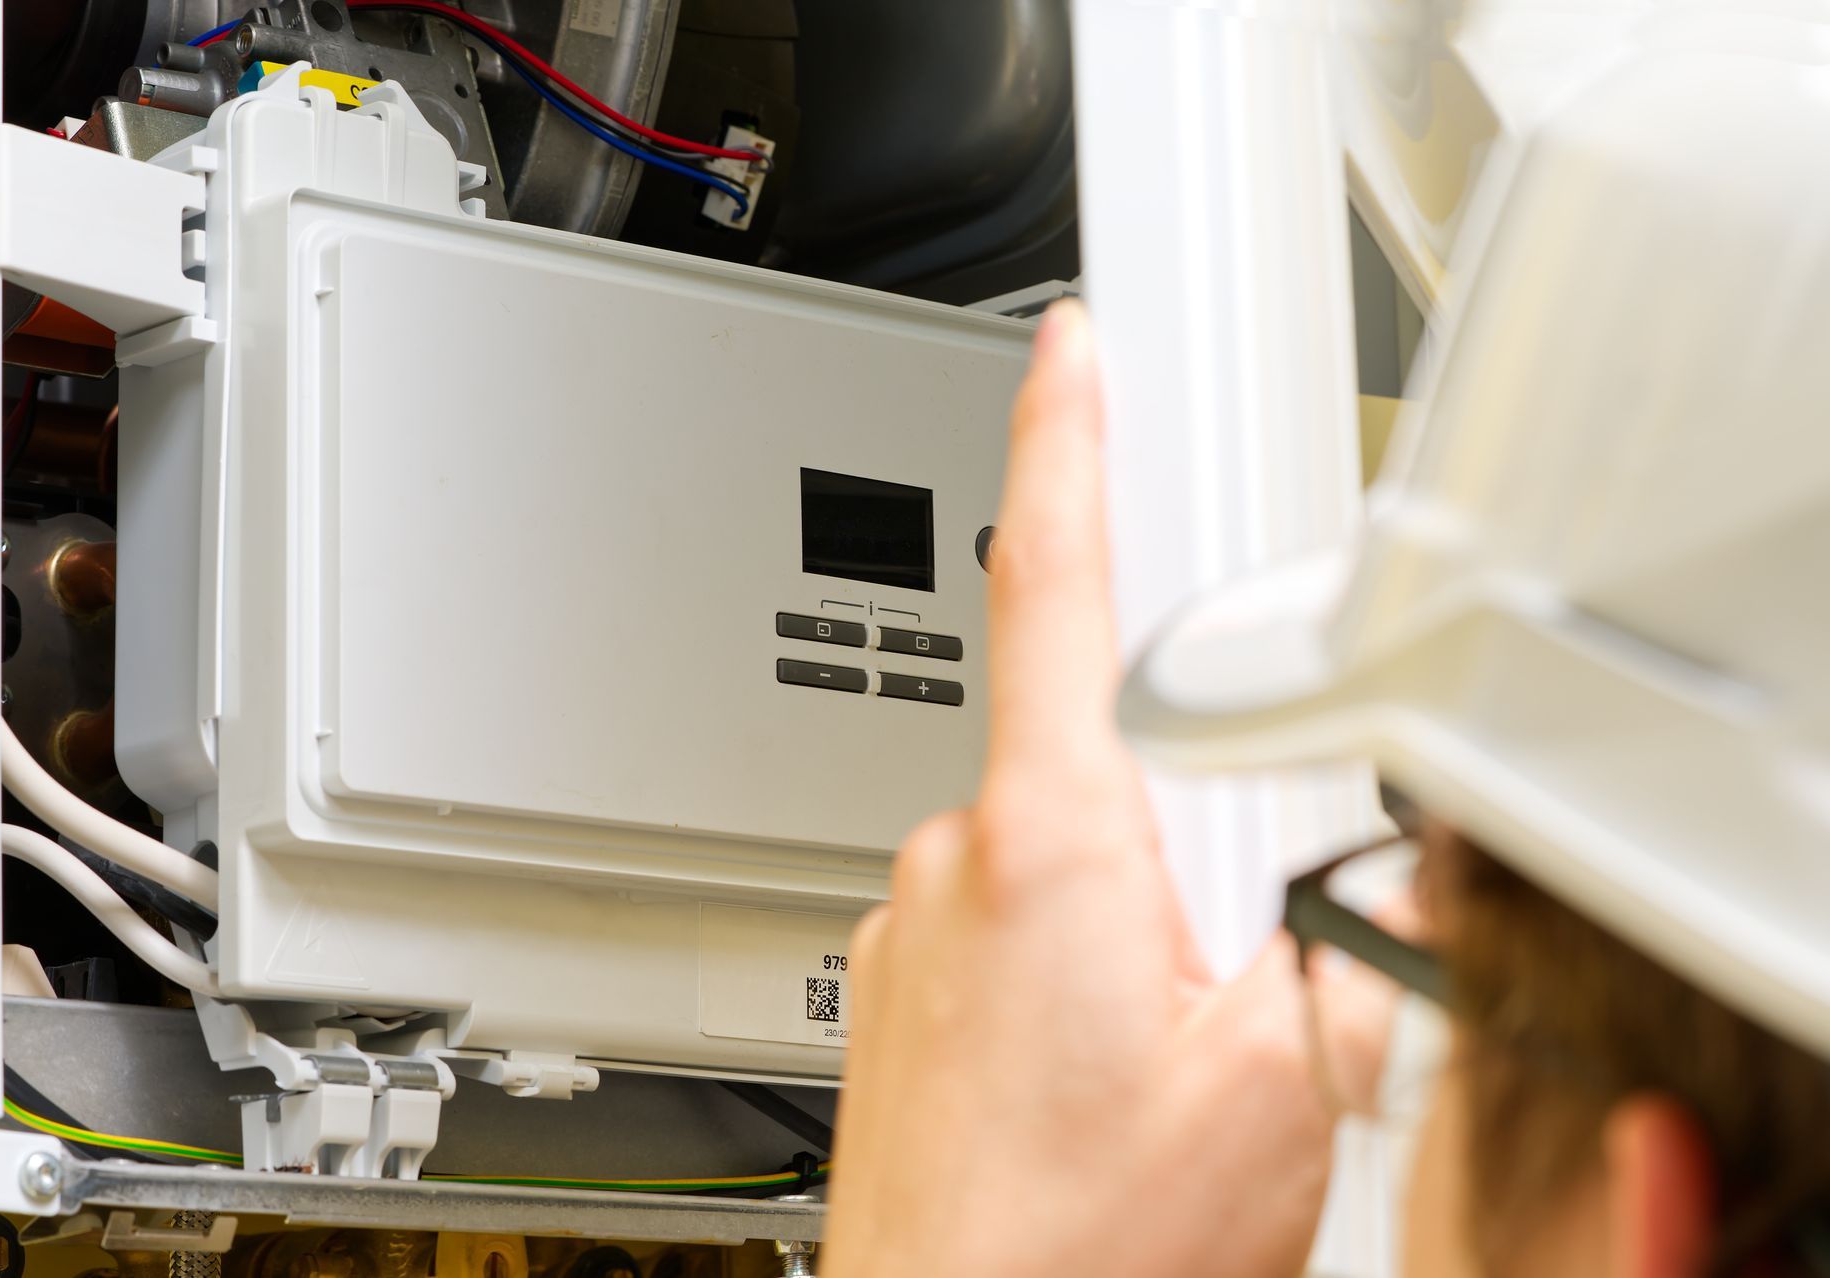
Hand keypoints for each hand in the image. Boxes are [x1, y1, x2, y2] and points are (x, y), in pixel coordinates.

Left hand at [821, 302, 1337, 1277]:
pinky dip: (1062, 968)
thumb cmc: (1076, 1252)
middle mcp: (956, 862)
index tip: (1068, 347)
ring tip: (1140, 1062)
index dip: (1069, 441)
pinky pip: (1004, 922)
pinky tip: (1082, 1076)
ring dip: (1125, 924)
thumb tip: (1366, 860)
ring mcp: (912, 923)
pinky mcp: (896, 984)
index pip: (1056, 585)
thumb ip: (1330, 938)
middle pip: (1102, 756)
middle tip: (1208, 983)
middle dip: (1182, 835)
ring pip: (1062, 856)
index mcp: (1054, 845)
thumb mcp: (1279, 1088)